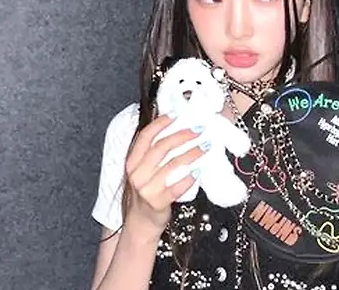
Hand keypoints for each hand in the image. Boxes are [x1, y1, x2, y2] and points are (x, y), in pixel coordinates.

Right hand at [123, 115, 204, 234]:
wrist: (140, 222)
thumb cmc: (146, 191)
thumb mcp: (143, 170)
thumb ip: (153, 153)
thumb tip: (175, 129)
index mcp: (132, 162)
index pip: (145, 137)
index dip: (161, 123)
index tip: (177, 114)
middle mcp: (137, 174)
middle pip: (161, 148)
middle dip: (182, 136)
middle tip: (199, 129)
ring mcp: (146, 189)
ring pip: (171, 166)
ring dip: (191, 154)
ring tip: (205, 146)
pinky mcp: (157, 203)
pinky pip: (176, 187)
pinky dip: (189, 178)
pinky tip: (199, 171)